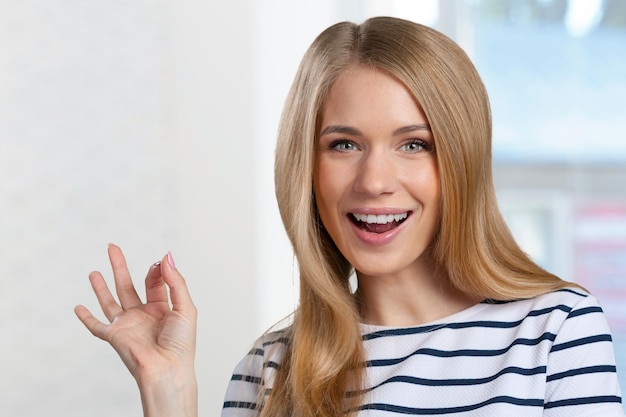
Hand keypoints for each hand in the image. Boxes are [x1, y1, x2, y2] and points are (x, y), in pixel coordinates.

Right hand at [75, 244, 197, 415]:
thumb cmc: (181, 344)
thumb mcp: (185, 307)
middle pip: (128, 285)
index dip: (156, 270)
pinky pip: (96, 325)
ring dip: (101, 286)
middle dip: (120, 266)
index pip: (154, 283)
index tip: (159, 263)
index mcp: (162, 309)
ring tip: (94, 272)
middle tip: (112, 247)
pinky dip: (85, 317)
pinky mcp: (114, 335)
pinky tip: (78, 307)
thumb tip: (166, 256)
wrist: (167, 369)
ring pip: (110, 301)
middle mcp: (143, 315)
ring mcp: (127, 325)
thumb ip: (175, 282)